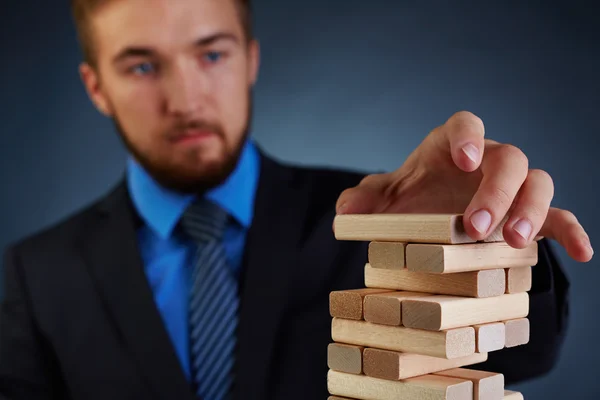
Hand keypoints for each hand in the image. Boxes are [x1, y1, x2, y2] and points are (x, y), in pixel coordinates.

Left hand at [335, 111, 593, 262]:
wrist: (428, 219)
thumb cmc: (408, 200)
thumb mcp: (383, 200)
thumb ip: (364, 199)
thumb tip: (345, 211)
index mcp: (450, 146)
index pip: (466, 124)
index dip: (469, 136)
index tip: (465, 158)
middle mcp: (487, 161)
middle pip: (509, 159)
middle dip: (496, 192)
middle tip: (476, 228)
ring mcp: (511, 187)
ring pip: (538, 183)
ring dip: (531, 209)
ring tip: (512, 241)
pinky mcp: (527, 213)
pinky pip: (560, 215)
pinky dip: (572, 230)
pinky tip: (581, 251)